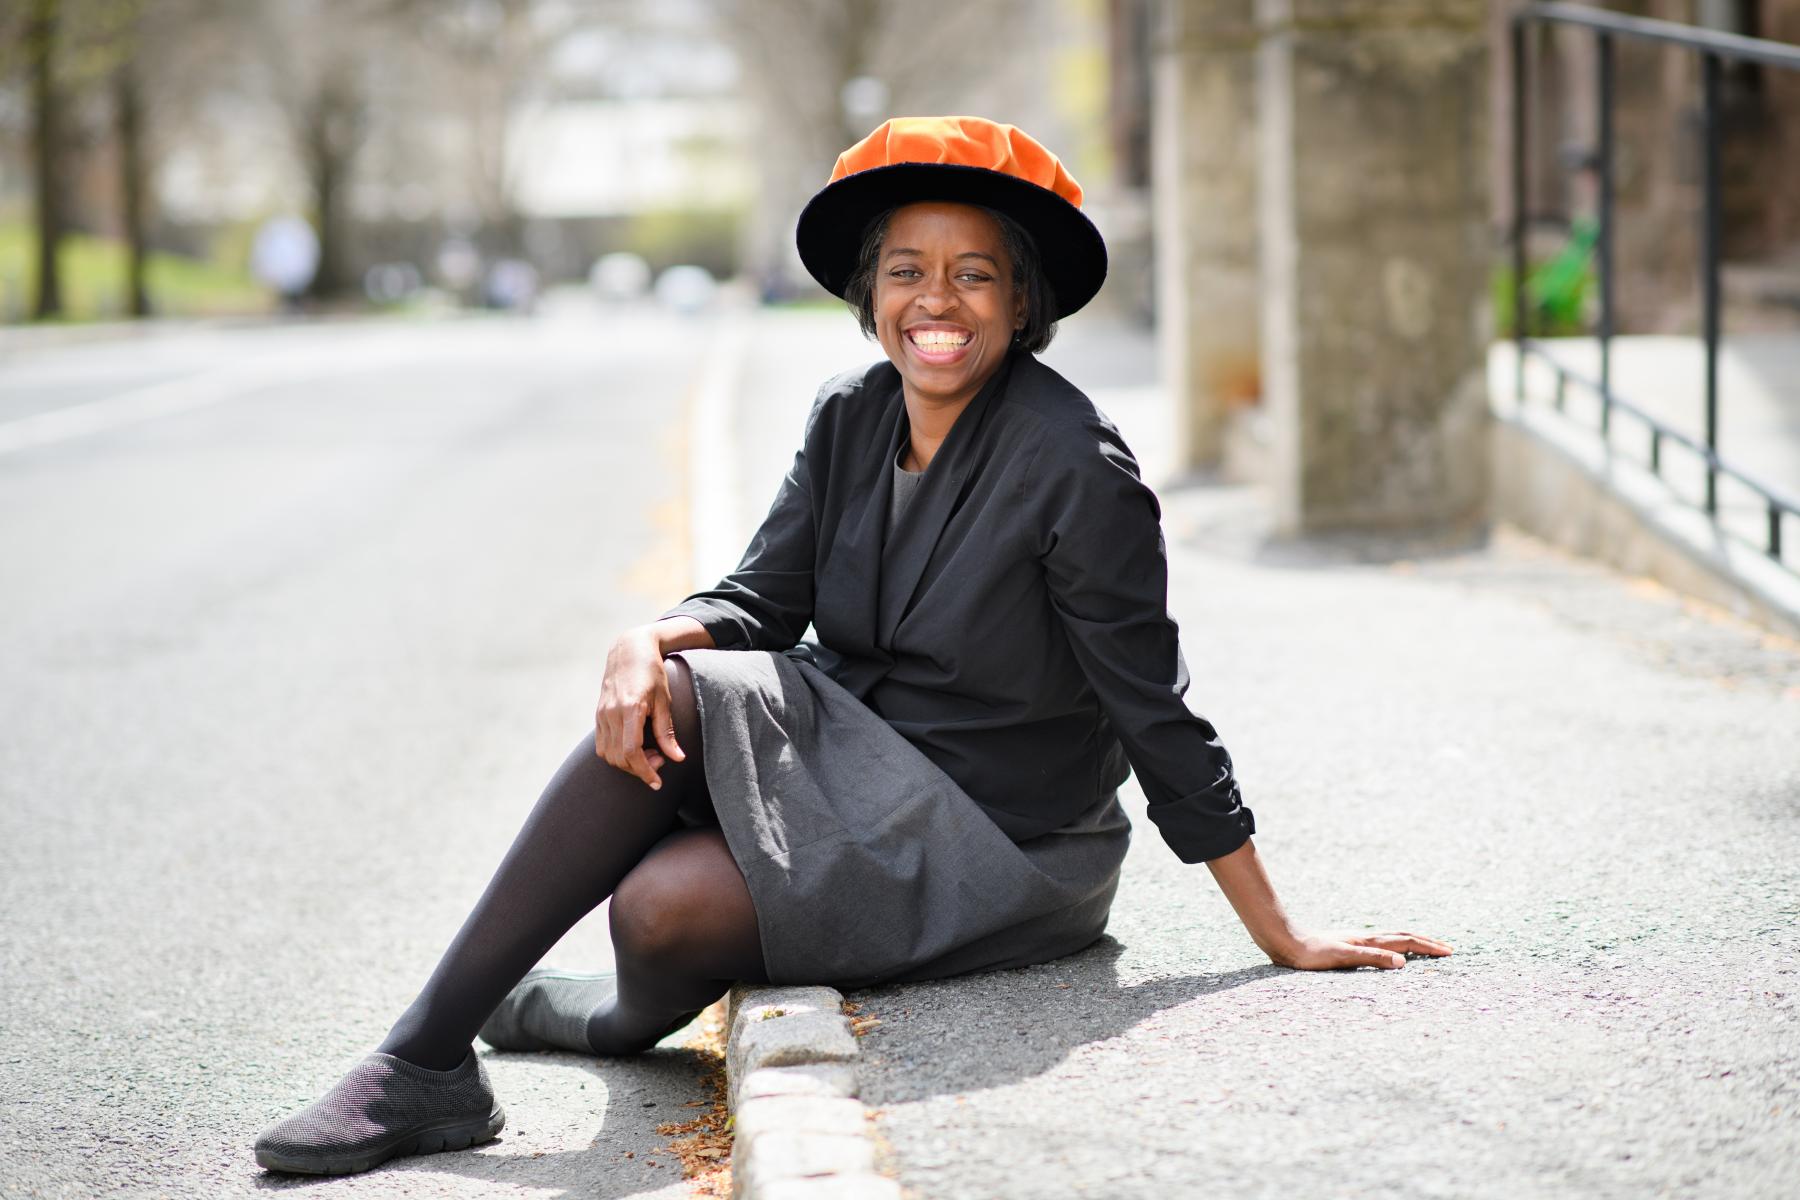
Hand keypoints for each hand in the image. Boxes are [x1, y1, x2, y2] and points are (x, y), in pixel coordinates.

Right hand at [594, 626, 685, 789]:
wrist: (628, 650)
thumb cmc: (652, 672)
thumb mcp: (664, 700)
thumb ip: (667, 731)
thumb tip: (678, 758)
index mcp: (630, 708)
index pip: (632, 751)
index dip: (644, 771)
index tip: (657, 782)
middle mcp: (611, 713)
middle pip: (619, 757)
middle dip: (639, 768)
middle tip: (659, 761)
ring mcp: (601, 714)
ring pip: (608, 754)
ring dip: (627, 763)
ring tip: (648, 753)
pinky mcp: (598, 715)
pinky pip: (602, 745)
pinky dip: (616, 754)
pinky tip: (633, 748)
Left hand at [1270, 930, 1453, 970]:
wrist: (1286, 942)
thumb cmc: (1312, 954)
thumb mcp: (1342, 958)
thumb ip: (1372, 958)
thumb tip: (1403, 962)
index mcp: (1368, 941)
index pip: (1406, 941)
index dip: (1429, 947)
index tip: (1449, 952)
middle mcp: (1365, 938)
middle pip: (1403, 936)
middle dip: (1427, 942)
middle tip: (1447, 949)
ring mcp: (1357, 940)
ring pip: (1393, 939)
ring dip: (1413, 942)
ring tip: (1427, 948)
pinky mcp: (1348, 945)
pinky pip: (1381, 945)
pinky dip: (1396, 947)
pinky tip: (1391, 953)